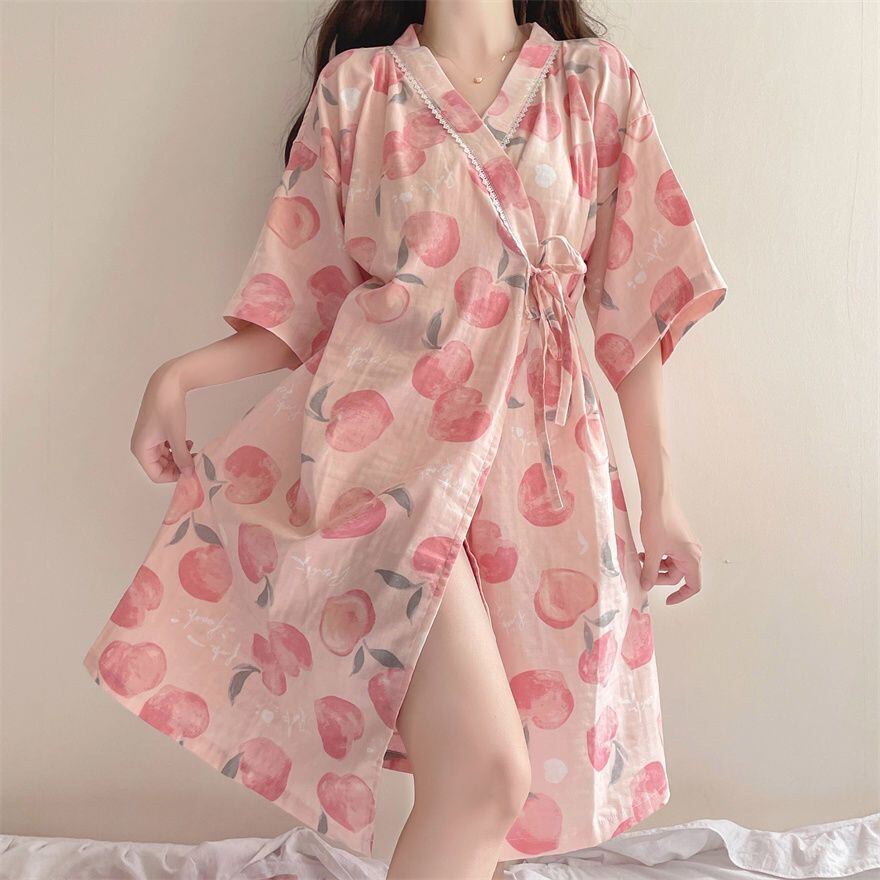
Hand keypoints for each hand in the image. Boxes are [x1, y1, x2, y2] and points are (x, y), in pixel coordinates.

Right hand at [130, 360, 194, 481]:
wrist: (166, 383)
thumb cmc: (167, 409)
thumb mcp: (177, 436)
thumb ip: (182, 458)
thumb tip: (189, 474)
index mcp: (141, 450)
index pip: (156, 475)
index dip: (174, 476)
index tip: (191, 471)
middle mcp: (141, 446)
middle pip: (161, 467)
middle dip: (178, 466)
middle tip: (195, 461)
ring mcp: (148, 438)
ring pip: (165, 457)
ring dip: (179, 456)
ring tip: (193, 450)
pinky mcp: (155, 431)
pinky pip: (166, 447)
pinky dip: (177, 447)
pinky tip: (188, 442)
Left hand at [637, 496, 701, 604]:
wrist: (657, 498)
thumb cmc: (659, 521)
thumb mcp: (653, 551)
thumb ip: (650, 572)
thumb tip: (647, 586)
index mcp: (691, 558)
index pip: (693, 585)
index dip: (681, 596)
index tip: (667, 600)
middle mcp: (692, 552)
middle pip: (678, 575)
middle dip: (660, 576)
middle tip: (644, 573)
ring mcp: (685, 544)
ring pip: (671, 564)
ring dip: (656, 565)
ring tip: (642, 559)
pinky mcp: (677, 538)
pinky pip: (668, 554)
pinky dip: (657, 555)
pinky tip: (645, 551)